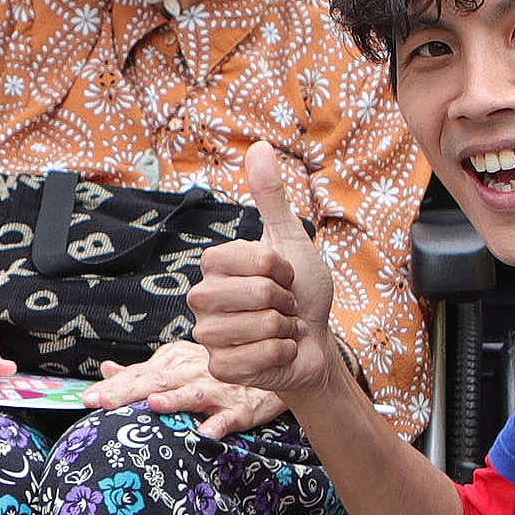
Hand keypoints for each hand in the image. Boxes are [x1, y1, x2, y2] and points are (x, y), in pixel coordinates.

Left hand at [81, 340, 284, 440]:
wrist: (268, 367)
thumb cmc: (217, 371)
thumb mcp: (179, 366)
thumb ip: (143, 371)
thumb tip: (107, 369)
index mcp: (175, 362)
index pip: (138, 374)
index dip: (113, 386)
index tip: (87, 398)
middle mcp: (192, 371)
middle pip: (157, 381)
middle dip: (128, 391)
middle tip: (102, 401)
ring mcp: (217, 388)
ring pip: (193, 393)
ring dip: (174, 400)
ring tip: (152, 406)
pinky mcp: (240, 407)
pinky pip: (228, 416)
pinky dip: (217, 423)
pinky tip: (206, 433)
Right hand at [192, 140, 336, 401]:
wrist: (313, 343)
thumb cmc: (301, 291)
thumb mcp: (289, 241)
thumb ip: (271, 197)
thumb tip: (259, 146)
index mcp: (214, 265)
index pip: (257, 261)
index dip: (283, 270)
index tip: (283, 277)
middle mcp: (202, 298)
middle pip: (260, 294)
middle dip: (286, 302)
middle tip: (282, 307)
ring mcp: (207, 335)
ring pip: (261, 327)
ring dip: (285, 331)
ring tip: (279, 330)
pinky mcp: (219, 368)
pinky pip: (257, 358)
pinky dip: (280, 355)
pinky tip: (276, 353)